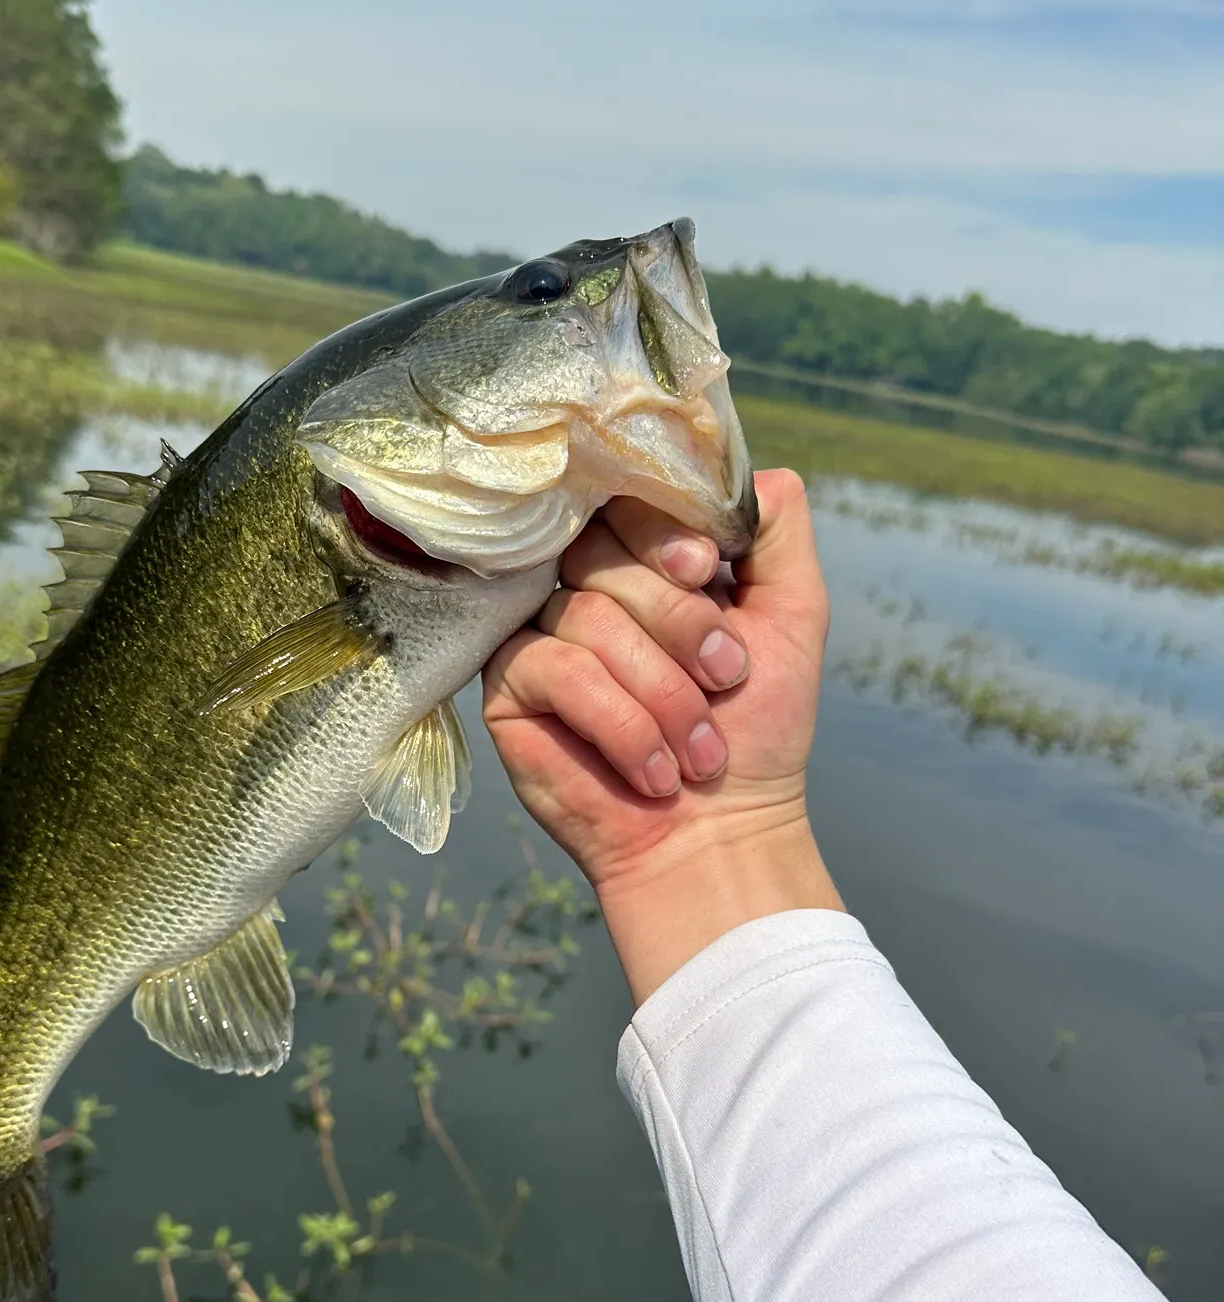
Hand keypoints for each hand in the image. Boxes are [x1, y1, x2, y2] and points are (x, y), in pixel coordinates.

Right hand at [482, 469, 842, 1001]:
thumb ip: (776, 531)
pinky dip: (622, 724)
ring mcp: (542, 630)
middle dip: (677, 623)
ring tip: (699, 752)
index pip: (628, 500)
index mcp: (645, 560)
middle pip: (603, 552)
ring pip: (586, 613)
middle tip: (724, 680)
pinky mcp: (509, 684)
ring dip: (662, 693)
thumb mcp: (792, 616)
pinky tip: (654, 770)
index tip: (704, 572)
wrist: (718, 833)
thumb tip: (752, 468)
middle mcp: (587, 584)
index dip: (663, 530)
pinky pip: (556, 668)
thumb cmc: (756, 731)